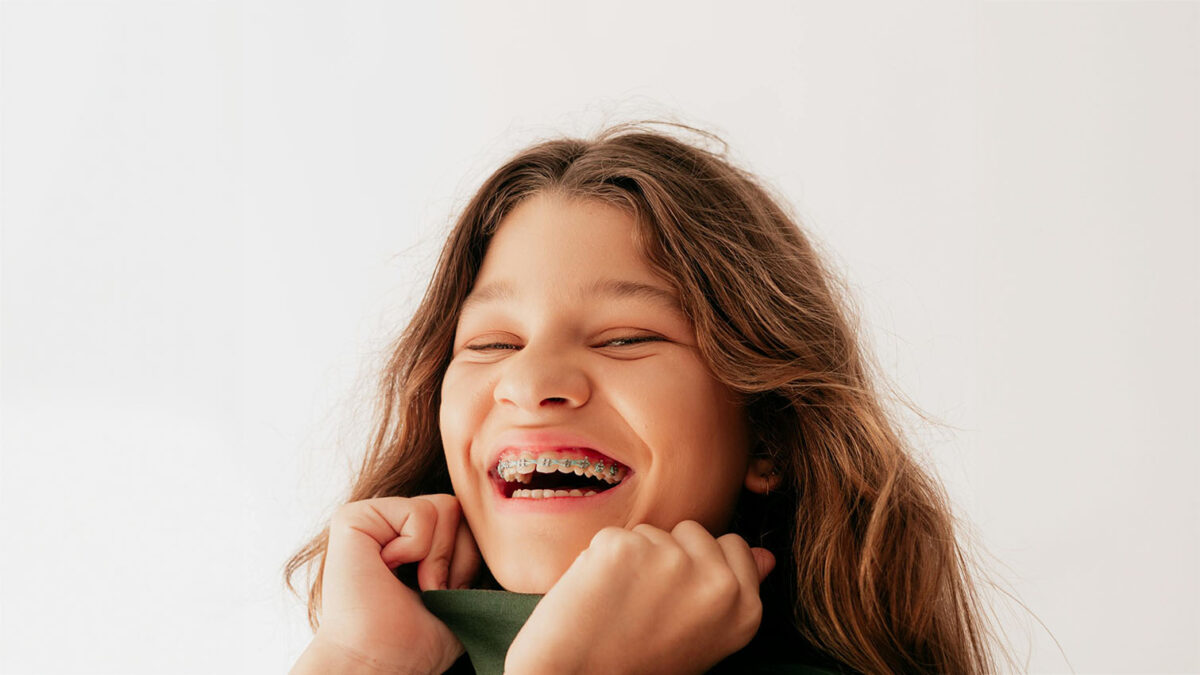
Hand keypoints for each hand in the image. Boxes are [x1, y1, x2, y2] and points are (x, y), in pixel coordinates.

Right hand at [300, 495, 481, 674]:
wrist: (380, 663)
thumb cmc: (419, 640)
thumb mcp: (464, 590)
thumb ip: (477, 551)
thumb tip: (511, 530)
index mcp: (414, 539)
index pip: (468, 520)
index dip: (468, 559)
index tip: (445, 593)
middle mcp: (392, 523)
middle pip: (459, 507)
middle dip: (455, 555)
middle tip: (429, 590)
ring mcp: (374, 518)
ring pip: (445, 506)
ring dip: (436, 556)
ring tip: (411, 584)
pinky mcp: (354, 517)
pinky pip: (419, 511)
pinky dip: (415, 547)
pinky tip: (387, 569)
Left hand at [504, 520, 774, 674]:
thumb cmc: (640, 666)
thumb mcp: (705, 639)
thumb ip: (735, 595)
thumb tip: (765, 556)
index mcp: (744, 609)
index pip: (735, 545)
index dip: (703, 563)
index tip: (682, 594)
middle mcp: (716, 583)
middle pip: (694, 531)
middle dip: (670, 554)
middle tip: (649, 605)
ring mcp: (670, 560)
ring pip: (653, 532)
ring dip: (634, 558)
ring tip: (621, 605)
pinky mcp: (624, 547)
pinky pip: (615, 535)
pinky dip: (601, 559)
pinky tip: (597, 596)